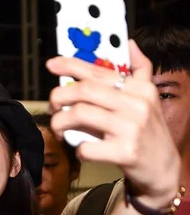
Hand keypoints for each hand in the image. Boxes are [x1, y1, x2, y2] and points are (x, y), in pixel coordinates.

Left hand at [46, 40, 180, 205]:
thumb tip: (130, 44)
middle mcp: (137, 104)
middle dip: (59, 97)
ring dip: (60, 122)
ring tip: (59, 128)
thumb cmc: (148, 131)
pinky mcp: (126, 152)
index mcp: (139, 88)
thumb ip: (139, 71)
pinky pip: (86, 147)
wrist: (164, 170)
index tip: (51, 64)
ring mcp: (132, 129)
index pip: (98, 72)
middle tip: (53, 106)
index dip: (70, 66)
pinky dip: (77, 149)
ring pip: (78, 115)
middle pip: (83, 91)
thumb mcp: (148, 98)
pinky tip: (81, 149)